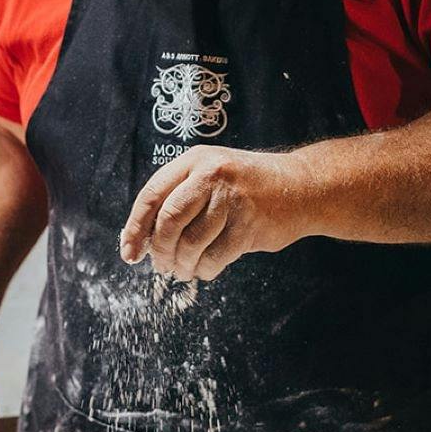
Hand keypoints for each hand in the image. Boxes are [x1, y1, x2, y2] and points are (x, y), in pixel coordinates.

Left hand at [119, 146, 311, 281]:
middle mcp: (212, 175)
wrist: (301, 187)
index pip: (152, 195)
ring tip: (184, 269)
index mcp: (194, 161)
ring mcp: (233, 199)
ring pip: (191, 242)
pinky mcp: (250, 225)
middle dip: (160, 250)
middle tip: (161, 265)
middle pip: (169, 220)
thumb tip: (142, 239)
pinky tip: (205, 269)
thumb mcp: (212, 175)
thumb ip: (180, 197)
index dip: (135, 228)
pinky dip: (205, 269)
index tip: (129, 252)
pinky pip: (215, 257)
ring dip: (183, 264)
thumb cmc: (247, 187)